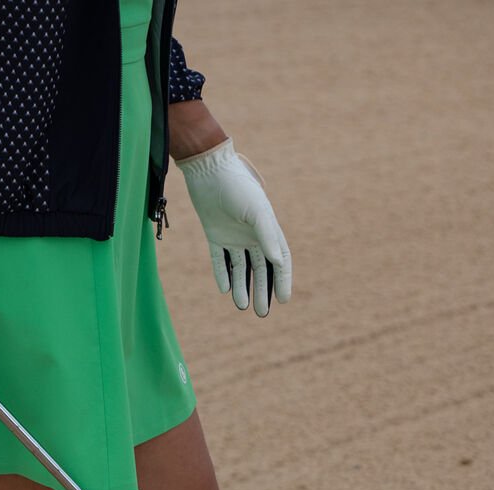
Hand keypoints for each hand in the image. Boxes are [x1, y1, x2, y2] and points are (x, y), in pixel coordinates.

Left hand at [177, 138, 290, 316]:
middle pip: (260, 269)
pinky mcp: (214, 235)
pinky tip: (225, 290)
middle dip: (262, 291)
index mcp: (268, 230)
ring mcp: (233, 236)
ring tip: (243, 307)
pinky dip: (222, 275)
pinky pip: (219, 260)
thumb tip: (278, 261)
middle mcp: (252, 236)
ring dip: (243, 287)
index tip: (284, 300)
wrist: (209, 171)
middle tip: (262, 313)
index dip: (283, 280)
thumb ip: (267, 235)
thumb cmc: (238, 187)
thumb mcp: (256, 211)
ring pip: (240, 268)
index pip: (279, 261)